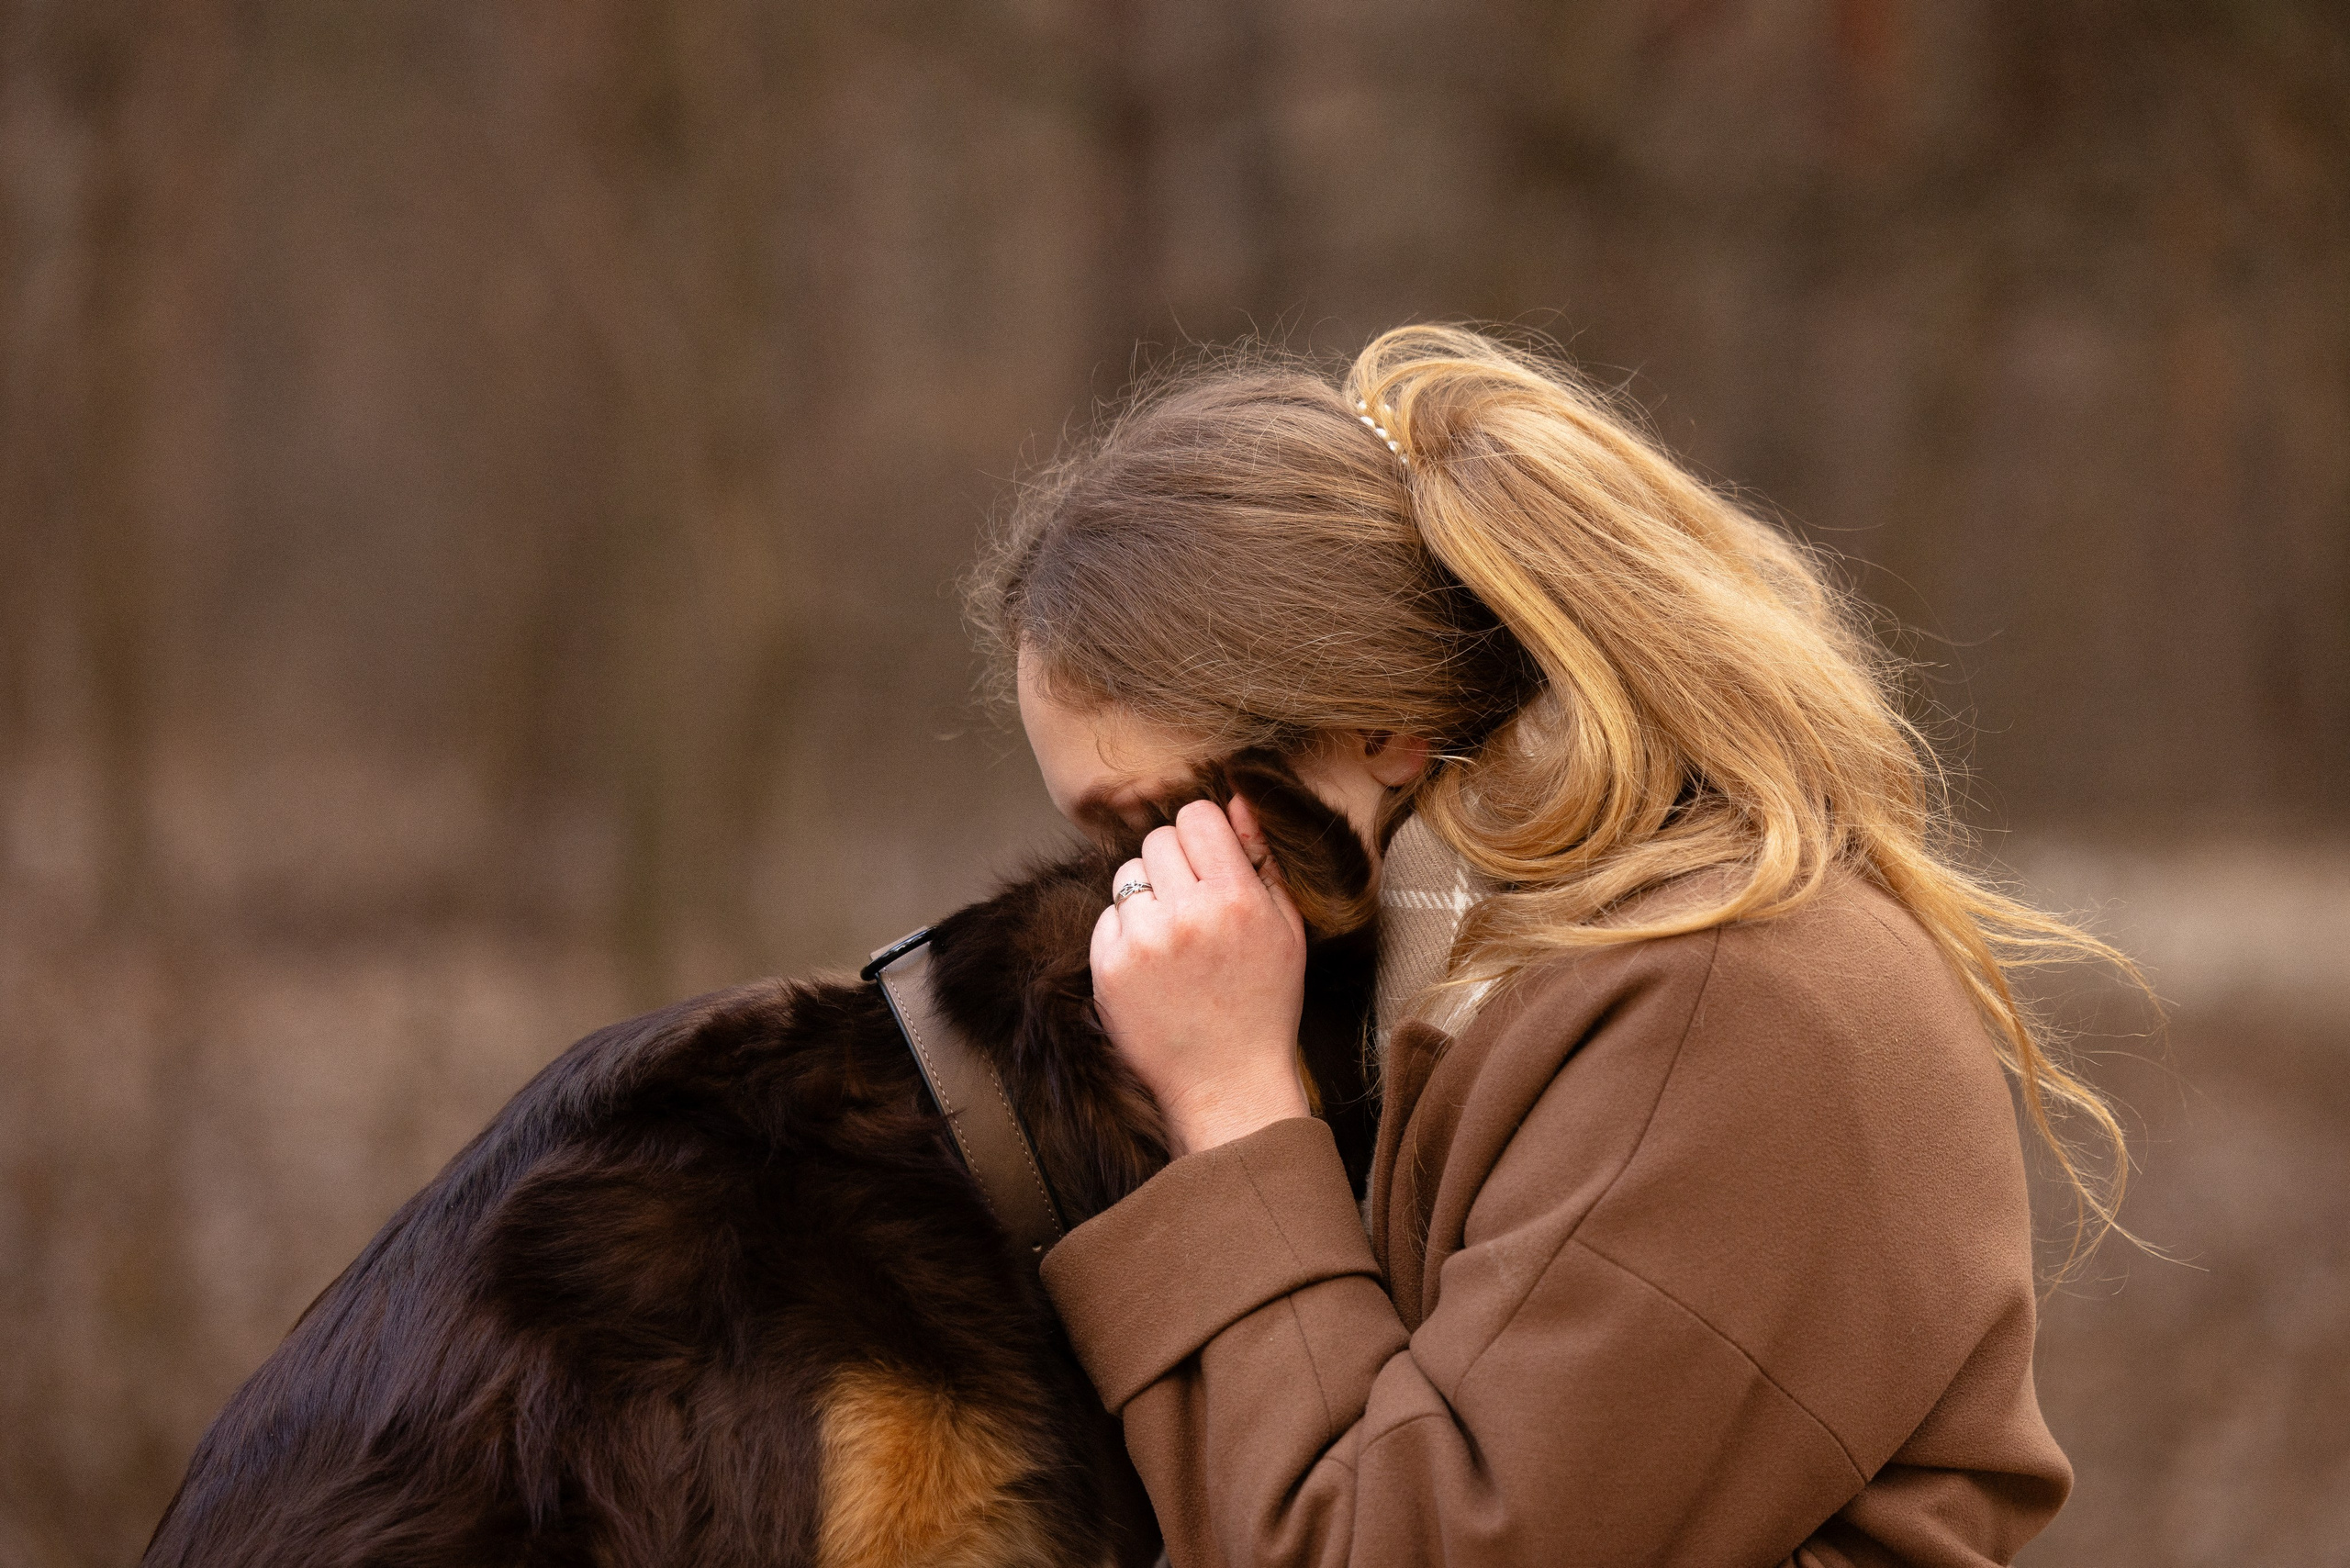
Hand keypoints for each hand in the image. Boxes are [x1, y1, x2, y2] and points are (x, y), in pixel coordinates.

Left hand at [1091, 797, 1310, 1156]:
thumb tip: (1236, 800)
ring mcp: (1144, 942)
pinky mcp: (1110, 969)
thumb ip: (1263, 860)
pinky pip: (1106, 918)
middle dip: (1174, 864)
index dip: (1202, 835)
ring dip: (1145, 895)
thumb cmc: (1263, 1004)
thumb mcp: (1285, 929)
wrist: (1227, 1082)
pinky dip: (1125, 933)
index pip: (1197, 816)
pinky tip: (1152, 966)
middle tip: (1191, 905)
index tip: (1208, 861)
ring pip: (1127, 874)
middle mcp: (1187, 914)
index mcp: (1236, 898)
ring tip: (1172, 936)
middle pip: (1157, 839)